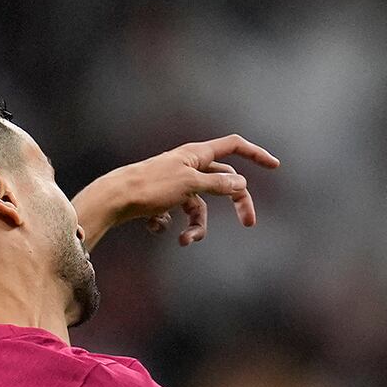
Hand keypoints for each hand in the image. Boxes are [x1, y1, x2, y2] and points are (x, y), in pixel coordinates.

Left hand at [76, 136, 280, 249]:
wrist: (112, 200)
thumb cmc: (150, 187)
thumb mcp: (190, 184)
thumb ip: (218, 184)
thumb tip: (241, 183)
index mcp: (196, 154)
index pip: (233, 146)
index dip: (255, 154)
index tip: (274, 166)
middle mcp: (186, 166)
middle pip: (222, 182)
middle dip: (236, 203)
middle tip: (249, 223)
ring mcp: (173, 184)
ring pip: (198, 207)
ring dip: (196, 226)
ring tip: (185, 240)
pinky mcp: (159, 201)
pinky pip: (175, 216)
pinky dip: (168, 225)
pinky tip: (152, 224)